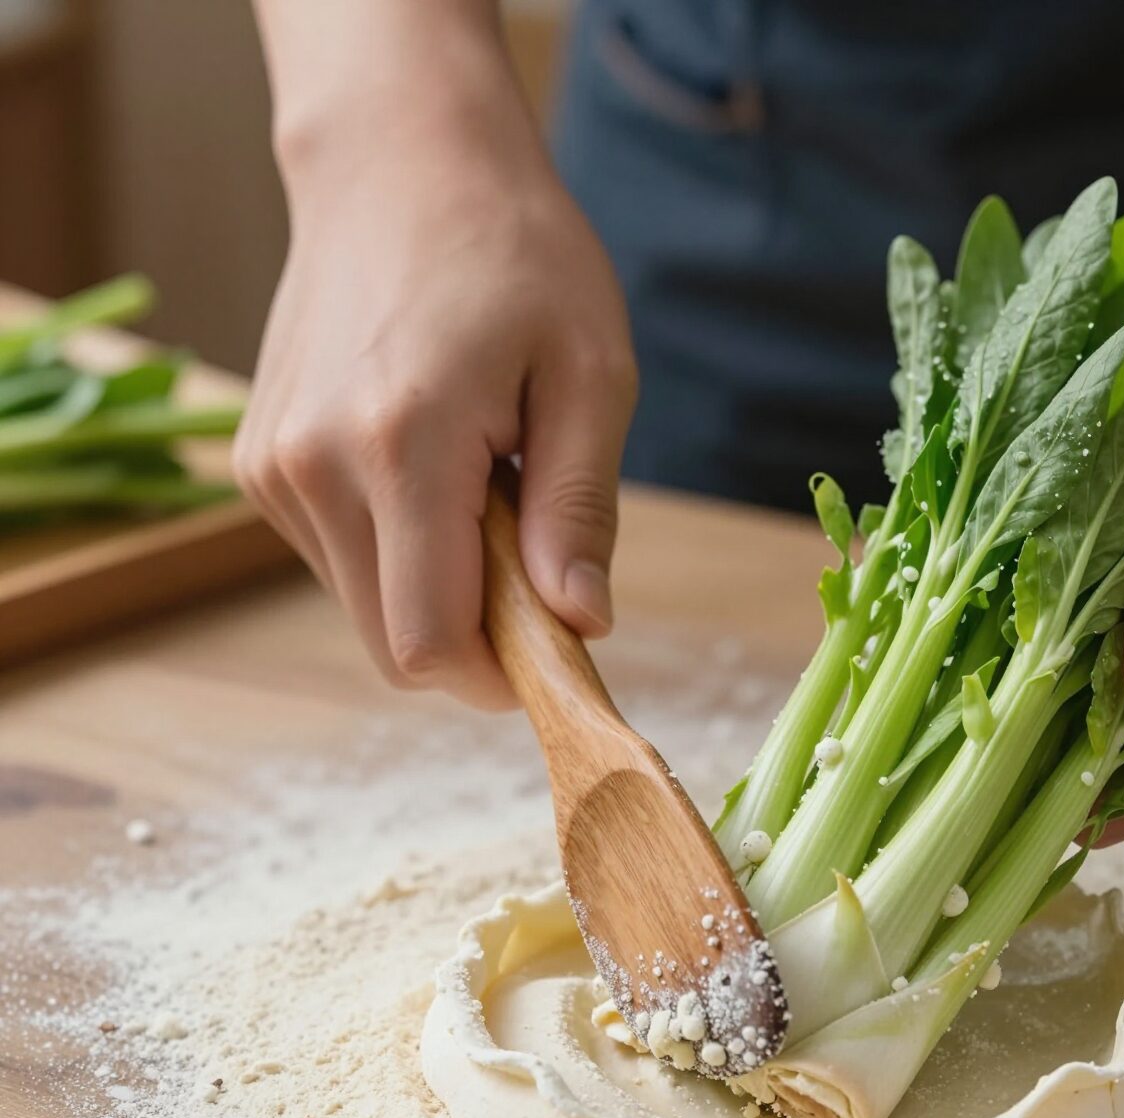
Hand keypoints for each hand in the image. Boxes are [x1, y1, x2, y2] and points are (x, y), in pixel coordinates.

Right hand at [235, 89, 635, 709]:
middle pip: (394, 646)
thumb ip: (579, 512)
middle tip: (533, 554)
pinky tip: (433, 470)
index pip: (430, 643)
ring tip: (480, 485)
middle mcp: (313, 466)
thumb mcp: (590, 376)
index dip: (499, 675)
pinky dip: (400, 551)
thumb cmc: (515, 256)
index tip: (557, 646)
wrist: (401, 164)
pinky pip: (343, 561)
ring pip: (369, 611)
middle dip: (476, 637)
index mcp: (399, 445)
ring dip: (439, 588)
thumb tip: (581, 625)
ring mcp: (273, 467)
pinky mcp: (261, 465)